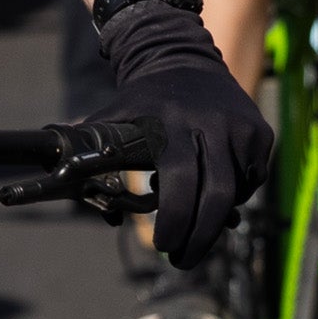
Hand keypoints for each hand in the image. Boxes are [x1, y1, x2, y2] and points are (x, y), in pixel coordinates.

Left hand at [90, 0, 273, 265]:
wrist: (183, 58)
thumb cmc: (141, 101)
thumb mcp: (113, 117)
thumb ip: (88, 146)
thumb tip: (56, 176)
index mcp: (171, 123)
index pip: (180, 181)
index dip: (175, 219)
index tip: (163, 246)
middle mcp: (212, 124)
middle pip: (217, 196)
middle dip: (200, 237)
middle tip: (182, 260)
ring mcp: (242, 128)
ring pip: (236, 193)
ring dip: (216, 217)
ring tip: (193, 220)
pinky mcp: (261, 133)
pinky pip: (252, 180)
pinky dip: (234, 195)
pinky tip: (212, 188)